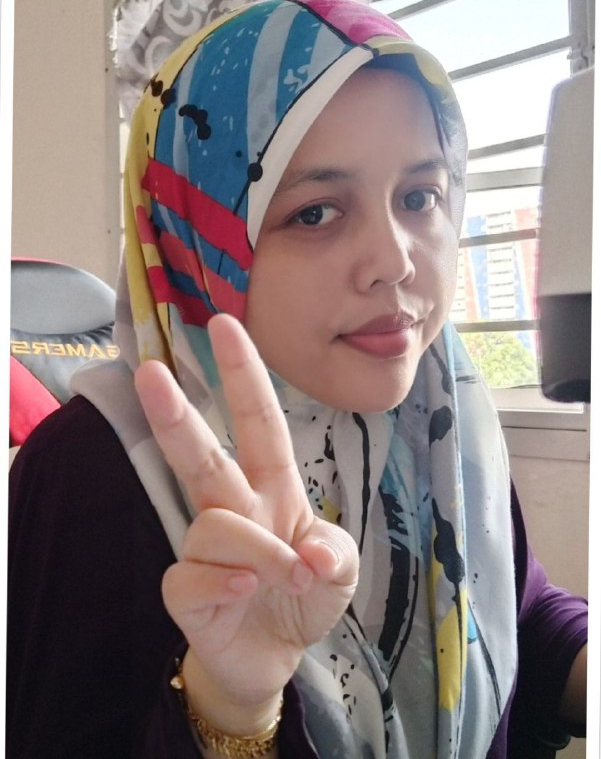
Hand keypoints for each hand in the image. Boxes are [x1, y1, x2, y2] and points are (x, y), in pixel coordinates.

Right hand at [134, 314, 358, 731]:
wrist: (273, 658)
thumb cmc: (304, 596)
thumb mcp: (338, 571)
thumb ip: (335, 553)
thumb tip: (309, 553)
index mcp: (272, 487)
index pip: (259, 424)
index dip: (245, 376)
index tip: (226, 326)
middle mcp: (234, 507)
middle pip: (203, 455)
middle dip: (177, 414)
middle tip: (148, 371)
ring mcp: (204, 546)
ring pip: (219, 525)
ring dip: (262, 553)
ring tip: (286, 580)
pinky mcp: (183, 587)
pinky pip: (196, 572)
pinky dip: (229, 583)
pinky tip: (244, 593)